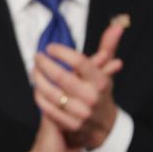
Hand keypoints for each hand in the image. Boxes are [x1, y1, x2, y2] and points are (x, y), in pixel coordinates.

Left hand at [33, 17, 127, 149]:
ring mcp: (81, 113)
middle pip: (62, 77)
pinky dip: (40, 97)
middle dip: (45, 64)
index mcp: (101, 81)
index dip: (62, 52)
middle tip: (37, 56)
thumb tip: (117, 25)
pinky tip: (37, 88)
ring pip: (52, 94)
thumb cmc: (101, 91)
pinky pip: (48, 109)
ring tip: (34, 70)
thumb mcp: (106, 70)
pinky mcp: (70, 125)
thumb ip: (108, 47)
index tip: (50, 48)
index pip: (80, 62)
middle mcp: (92, 97)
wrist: (104, 126)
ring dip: (38, 80)